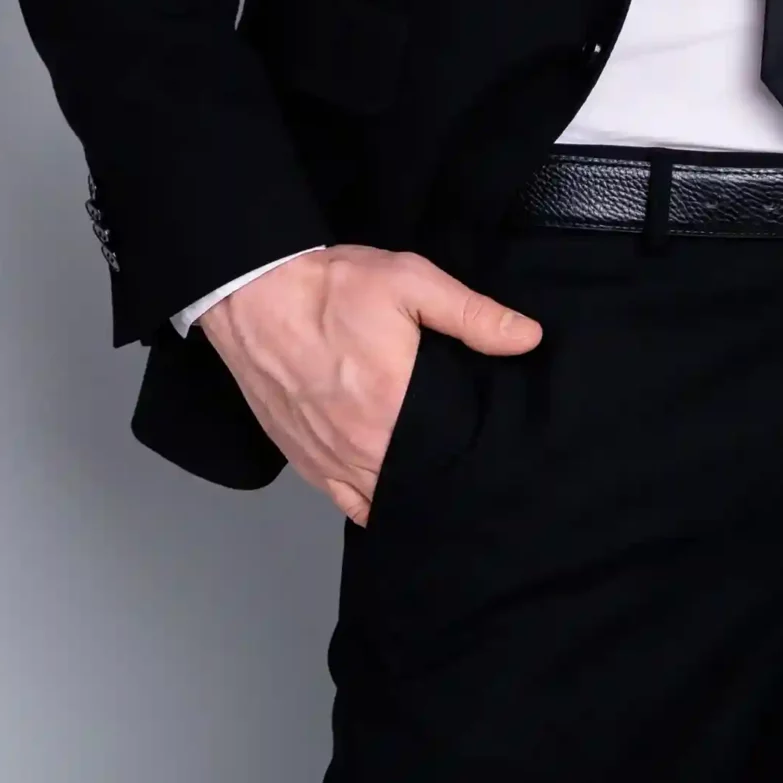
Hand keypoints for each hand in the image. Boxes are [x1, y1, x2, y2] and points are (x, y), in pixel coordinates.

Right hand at [196, 244, 540, 524]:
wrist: (254, 292)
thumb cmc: (331, 287)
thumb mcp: (411, 282)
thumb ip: (472, 314)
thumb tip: (528, 337)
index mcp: (391, 407)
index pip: (447, 457)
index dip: (472, 459)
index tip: (493, 453)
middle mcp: (358, 445)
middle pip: (414, 484)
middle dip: (442, 477)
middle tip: (469, 464)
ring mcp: (326, 457)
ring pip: (378, 498)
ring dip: (405, 492)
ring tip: (434, 477)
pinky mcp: (301, 457)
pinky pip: (343, 500)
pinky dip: (367, 500)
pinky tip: (388, 490)